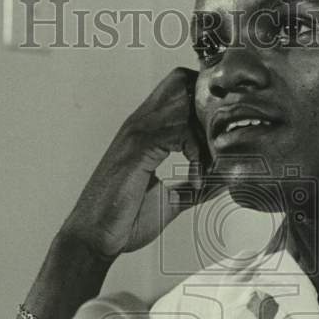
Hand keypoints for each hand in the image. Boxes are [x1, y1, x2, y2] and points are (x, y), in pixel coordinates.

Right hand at [63, 67, 222, 258]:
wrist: (94, 238)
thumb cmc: (123, 219)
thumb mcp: (171, 199)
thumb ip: (195, 186)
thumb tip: (224, 180)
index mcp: (146, 131)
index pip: (181, 89)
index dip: (206, 105)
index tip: (222, 139)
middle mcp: (140, 123)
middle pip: (182, 80)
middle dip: (209, 108)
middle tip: (221, 145)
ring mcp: (136, 132)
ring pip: (185, 103)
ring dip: (206, 135)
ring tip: (210, 168)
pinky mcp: (138, 147)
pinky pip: (180, 132)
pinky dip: (197, 155)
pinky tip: (196, 180)